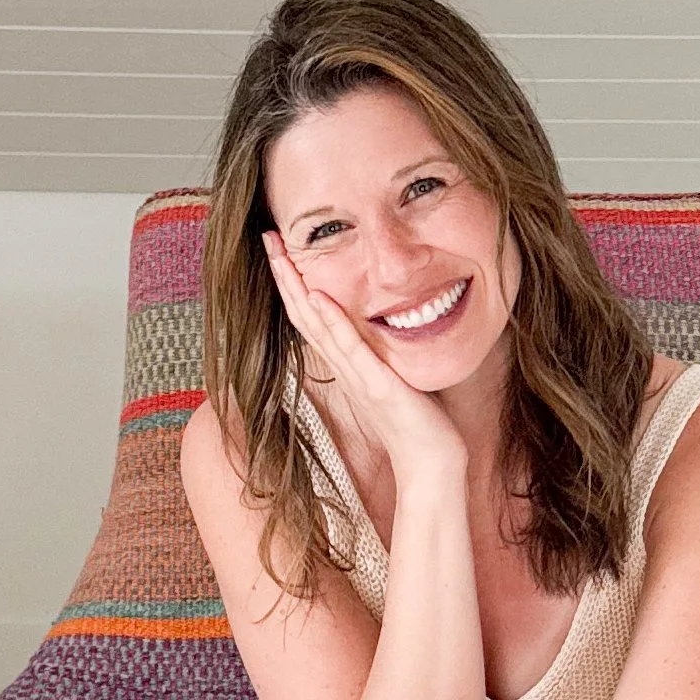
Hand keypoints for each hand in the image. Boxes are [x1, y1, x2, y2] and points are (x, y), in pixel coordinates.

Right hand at [263, 230, 464, 477]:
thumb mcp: (395, 376)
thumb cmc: (418, 422)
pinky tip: (318, 296)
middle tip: (268, 236)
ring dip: (297, 288)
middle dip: (285, 274)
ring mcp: (357, 376)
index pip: (311, 316)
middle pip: (303, 314)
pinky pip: (350, 349)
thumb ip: (381, 352)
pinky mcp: (377, 386)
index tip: (281, 248)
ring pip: (318, 326)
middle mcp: (345, 367)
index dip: (293, 282)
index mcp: (348, 363)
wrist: (431, 463)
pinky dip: (332, 322)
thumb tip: (384, 324)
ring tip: (281, 256)